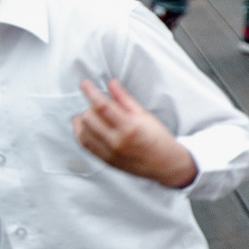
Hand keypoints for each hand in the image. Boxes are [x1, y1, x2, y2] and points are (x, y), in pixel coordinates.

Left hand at [73, 78, 197, 187]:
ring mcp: (110, 152)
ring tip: (92, 115)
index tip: (86, 84)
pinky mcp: (106, 160)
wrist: (166, 165)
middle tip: (98, 104)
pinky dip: (82, 133)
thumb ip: (125, 99)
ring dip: (84, 120)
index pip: (103, 106)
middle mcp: (117, 141)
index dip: (91, 92)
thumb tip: (112, 84)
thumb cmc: (159, 140)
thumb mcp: (145, 115)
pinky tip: (85, 126)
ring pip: (84, 132)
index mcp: (129, 127)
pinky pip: (85, 145)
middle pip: (90, 118)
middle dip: (91, 107)